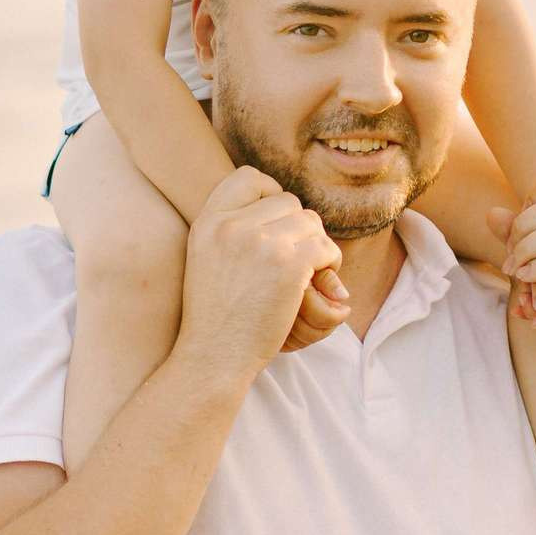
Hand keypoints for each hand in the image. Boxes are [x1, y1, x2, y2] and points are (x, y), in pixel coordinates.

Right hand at [179, 167, 343, 381]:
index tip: (277, 222)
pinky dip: (329, 264)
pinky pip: (325, 247)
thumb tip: (280, 202)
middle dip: (300, 228)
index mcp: (208, 222)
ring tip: (310, 271)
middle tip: (299, 257)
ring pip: (310, 222)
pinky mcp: (289, 264)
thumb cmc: (215, 317)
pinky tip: (317, 282)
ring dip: (317, 245)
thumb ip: (231, 229)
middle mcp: (232, 225)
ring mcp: (260, 242)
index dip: (270, 193)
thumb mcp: (205, 259)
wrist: (214, 356)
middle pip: (288, 202)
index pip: (248, 177)